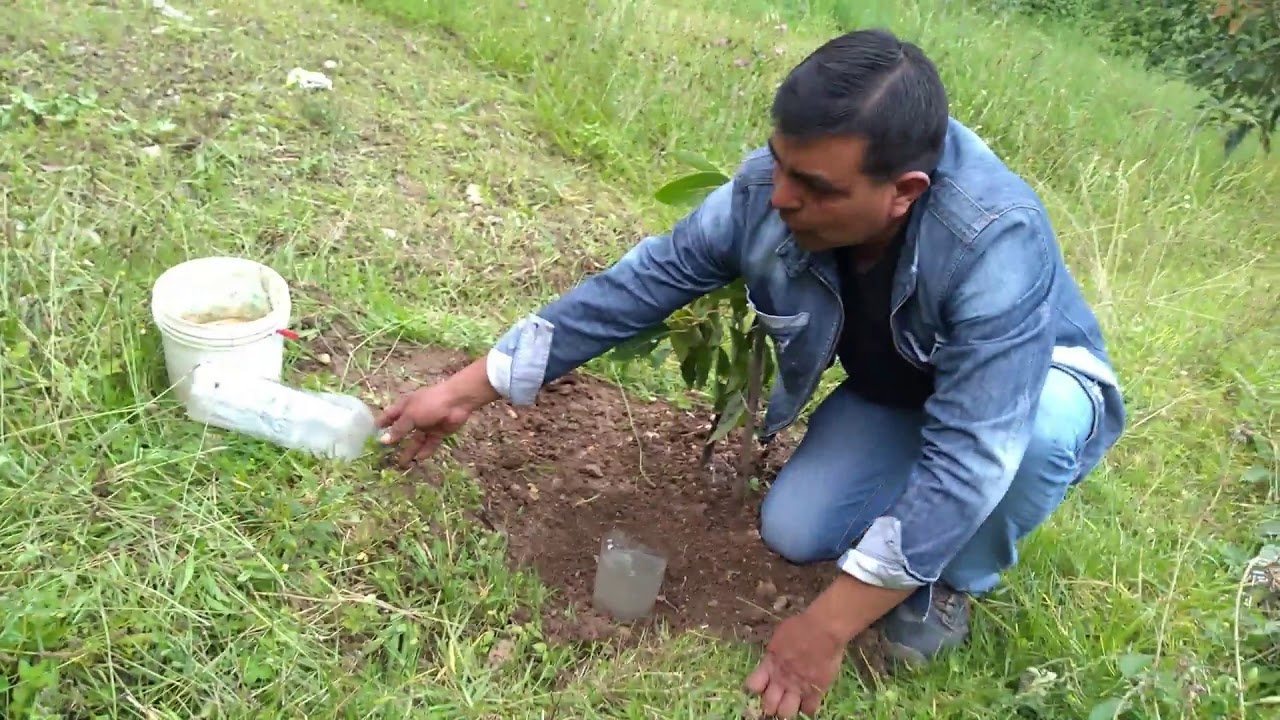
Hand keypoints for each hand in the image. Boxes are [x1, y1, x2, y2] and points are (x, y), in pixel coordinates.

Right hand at [376, 358, 498, 466]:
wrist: (457, 402)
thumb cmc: (430, 403)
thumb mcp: (411, 415)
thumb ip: (398, 429)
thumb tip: (383, 441)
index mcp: (404, 406)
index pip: (388, 415)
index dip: (380, 424)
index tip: (371, 435)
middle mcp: (414, 416)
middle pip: (401, 431)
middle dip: (394, 442)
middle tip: (384, 456)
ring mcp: (426, 424)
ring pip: (415, 440)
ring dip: (409, 451)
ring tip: (401, 464)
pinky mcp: (438, 432)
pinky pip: (429, 443)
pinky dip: (425, 451)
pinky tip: (418, 459)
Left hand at [745, 611, 844, 717]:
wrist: (823, 629)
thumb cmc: (800, 627)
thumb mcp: (779, 639)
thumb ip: (773, 655)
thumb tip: (770, 661)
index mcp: (769, 665)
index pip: (752, 687)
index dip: (754, 690)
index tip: (759, 688)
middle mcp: (781, 680)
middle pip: (768, 706)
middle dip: (769, 705)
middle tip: (775, 701)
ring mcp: (798, 687)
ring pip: (786, 713)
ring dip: (786, 710)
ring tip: (790, 704)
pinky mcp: (816, 690)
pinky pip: (809, 710)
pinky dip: (807, 708)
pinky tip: (807, 702)